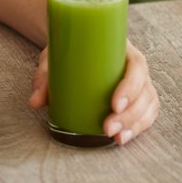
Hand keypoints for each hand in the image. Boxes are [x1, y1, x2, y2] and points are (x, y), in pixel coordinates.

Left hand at [28, 39, 158, 145]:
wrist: (76, 44)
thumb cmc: (70, 49)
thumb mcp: (56, 57)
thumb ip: (45, 77)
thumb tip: (34, 102)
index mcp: (123, 50)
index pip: (136, 68)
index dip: (130, 87)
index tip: (114, 104)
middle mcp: (135, 67)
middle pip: (143, 92)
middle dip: (129, 114)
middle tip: (108, 128)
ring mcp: (139, 83)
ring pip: (148, 105)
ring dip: (134, 124)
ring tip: (116, 138)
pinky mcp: (137, 97)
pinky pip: (146, 113)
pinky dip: (138, 127)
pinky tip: (123, 138)